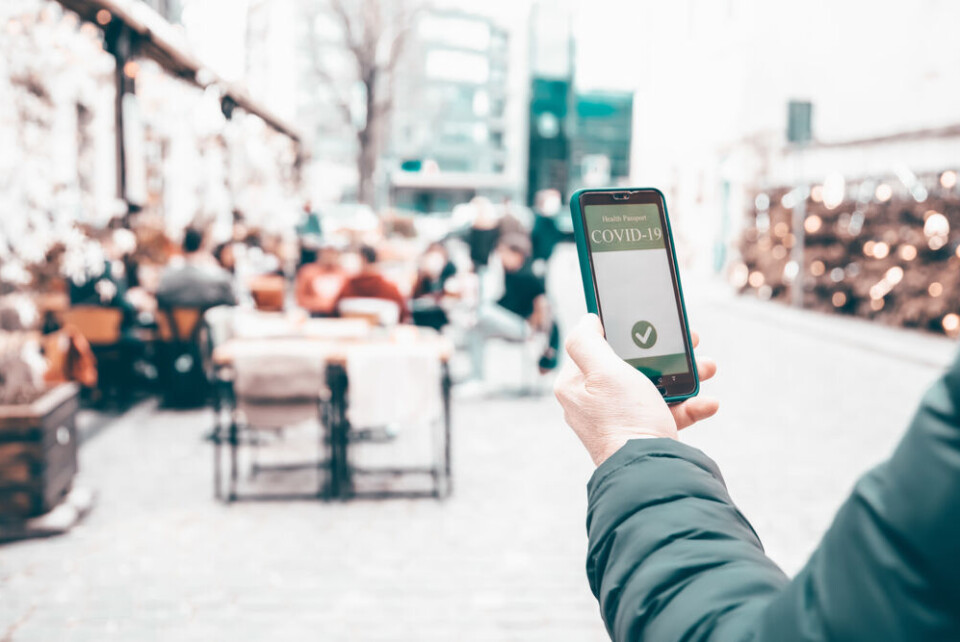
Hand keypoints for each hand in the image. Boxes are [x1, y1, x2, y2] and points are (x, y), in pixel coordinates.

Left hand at [554, 314, 718, 465]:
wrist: (651, 473)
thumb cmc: (623, 419)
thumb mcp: (602, 370)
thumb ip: (586, 340)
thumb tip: (587, 320)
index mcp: (575, 385)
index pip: (596, 345)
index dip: (624, 331)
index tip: (650, 321)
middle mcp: (593, 402)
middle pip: (630, 364)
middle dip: (664, 352)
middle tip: (690, 342)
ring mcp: (619, 419)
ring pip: (653, 386)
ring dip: (684, 375)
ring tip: (708, 368)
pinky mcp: (642, 434)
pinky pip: (666, 412)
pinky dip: (689, 405)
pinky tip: (707, 403)